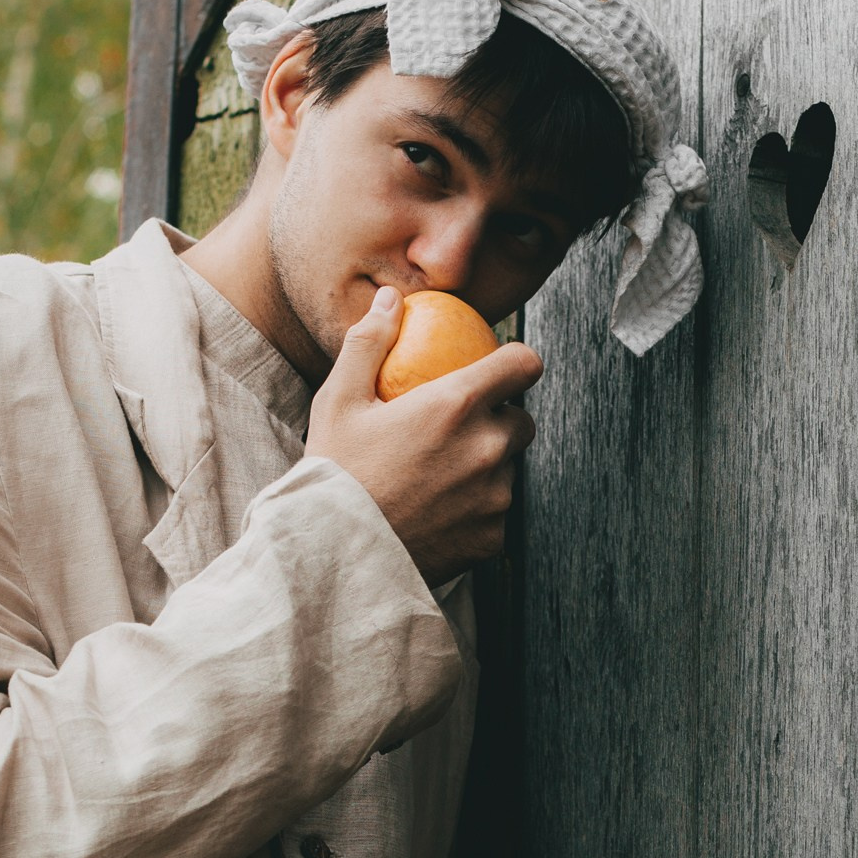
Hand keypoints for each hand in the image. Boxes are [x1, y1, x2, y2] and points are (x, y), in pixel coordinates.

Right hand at [307, 287, 541, 581]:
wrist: (333, 557)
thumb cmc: (334, 473)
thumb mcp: (339, 401)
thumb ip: (369, 343)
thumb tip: (389, 300)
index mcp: (455, 405)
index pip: (523, 364)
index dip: (516, 362)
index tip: (499, 369)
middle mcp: (486, 448)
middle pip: (522, 420)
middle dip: (498, 419)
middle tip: (456, 430)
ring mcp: (495, 497)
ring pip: (509, 469)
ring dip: (487, 467)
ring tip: (438, 476)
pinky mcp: (493, 538)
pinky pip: (497, 512)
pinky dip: (477, 509)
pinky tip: (438, 511)